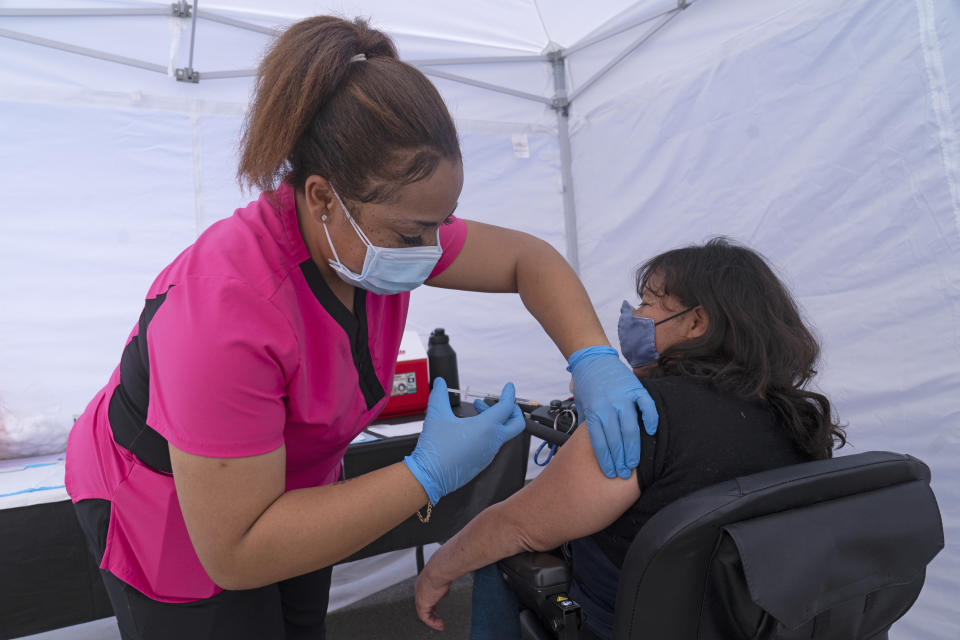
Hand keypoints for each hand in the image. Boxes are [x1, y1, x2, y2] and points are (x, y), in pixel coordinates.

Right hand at [403, 378, 525, 503]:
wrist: (430, 476)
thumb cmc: (436, 450)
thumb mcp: (437, 415)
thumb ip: (440, 395)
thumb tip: (440, 383)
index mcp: (486, 428)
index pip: (507, 407)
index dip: (509, 394)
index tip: (509, 387)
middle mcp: (492, 441)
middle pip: (516, 424)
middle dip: (513, 410)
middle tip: (502, 402)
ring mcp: (489, 453)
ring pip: (503, 433)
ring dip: (495, 420)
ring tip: (477, 411)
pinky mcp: (483, 461)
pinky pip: (493, 444)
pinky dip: (489, 432)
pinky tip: (472, 428)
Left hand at [414, 566, 451, 630]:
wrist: (439, 569)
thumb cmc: (442, 568)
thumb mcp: (443, 575)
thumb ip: (443, 582)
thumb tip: (447, 586)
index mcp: (423, 581)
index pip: (425, 595)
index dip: (431, 602)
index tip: (436, 607)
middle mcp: (419, 589)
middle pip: (423, 604)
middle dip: (431, 612)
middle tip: (437, 618)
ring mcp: (420, 597)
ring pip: (423, 612)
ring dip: (432, 619)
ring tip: (440, 624)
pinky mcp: (423, 604)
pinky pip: (425, 617)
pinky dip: (432, 622)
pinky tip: (439, 624)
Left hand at [567, 346, 658, 478]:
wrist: (594, 359)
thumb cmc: (587, 384)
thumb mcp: (581, 405)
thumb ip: (586, 424)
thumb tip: (590, 445)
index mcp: (593, 411)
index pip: (600, 442)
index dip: (606, 460)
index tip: (611, 472)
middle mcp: (608, 406)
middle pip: (615, 440)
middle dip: (620, 460)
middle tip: (624, 473)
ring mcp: (623, 397)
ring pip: (630, 428)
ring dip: (633, 449)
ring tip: (635, 463)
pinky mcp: (636, 388)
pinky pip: (647, 406)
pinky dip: (651, 419)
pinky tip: (652, 432)